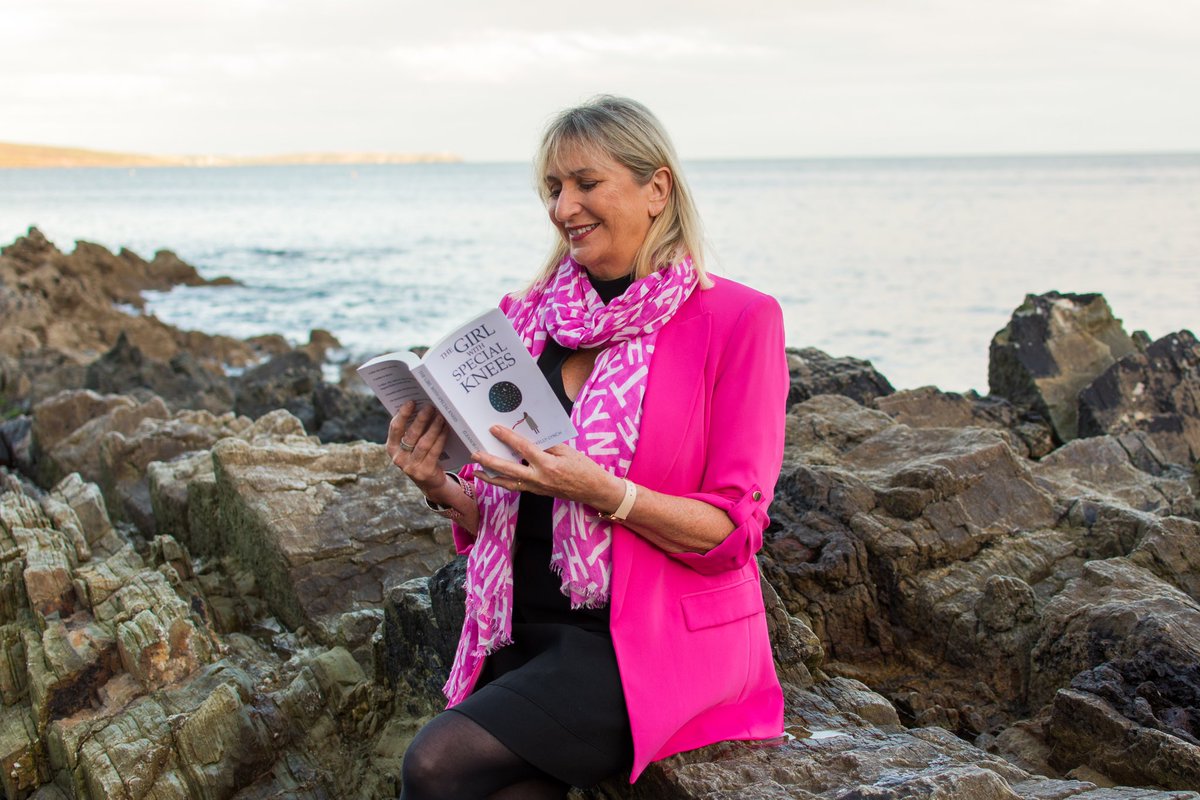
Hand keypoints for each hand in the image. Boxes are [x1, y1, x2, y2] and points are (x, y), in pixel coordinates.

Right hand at [387, 401, 449, 493]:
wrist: (429, 482)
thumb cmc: (419, 456)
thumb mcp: (410, 445)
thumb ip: (410, 430)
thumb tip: (420, 406)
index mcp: (391, 448)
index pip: (395, 428)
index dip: (403, 414)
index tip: (411, 402)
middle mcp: (398, 458)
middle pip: (411, 435)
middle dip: (421, 419)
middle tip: (430, 406)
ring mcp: (411, 466)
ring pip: (424, 443)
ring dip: (433, 428)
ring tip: (440, 416)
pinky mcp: (425, 471)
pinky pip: (434, 451)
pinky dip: (441, 438)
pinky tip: (446, 428)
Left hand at [474, 425, 624, 511]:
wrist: (593, 490)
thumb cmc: (584, 468)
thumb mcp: (567, 451)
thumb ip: (547, 445)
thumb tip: (529, 438)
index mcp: (548, 464)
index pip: (523, 449)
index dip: (507, 438)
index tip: (494, 429)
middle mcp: (539, 478)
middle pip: (508, 470)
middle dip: (489, 462)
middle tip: (475, 454)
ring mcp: (537, 488)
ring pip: (508, 483)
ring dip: (490, 477)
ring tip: (476, 470)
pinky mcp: (537, 492)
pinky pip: (516, 487)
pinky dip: (503, 482)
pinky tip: (495, 477)